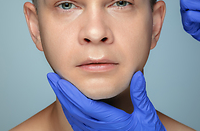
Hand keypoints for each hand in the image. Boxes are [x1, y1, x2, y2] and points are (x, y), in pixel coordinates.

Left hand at [47, 71, 165, 130]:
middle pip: (75, 111)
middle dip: (62, 93)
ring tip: (58, 86)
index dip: (71, 92)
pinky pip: (78, 125)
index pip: (85, 106)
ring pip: (74, 118)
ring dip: (64, 101)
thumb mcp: (147, 114)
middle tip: (51, 78)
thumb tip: (137, 74)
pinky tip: (68, 103)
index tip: (61, 80)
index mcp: (112, 122)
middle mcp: (101, 130)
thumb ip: (140, 94)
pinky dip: (70, 112)